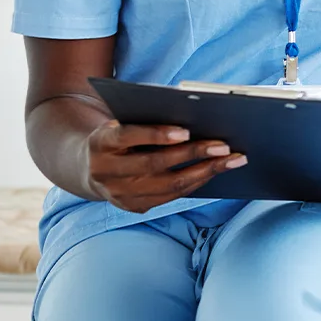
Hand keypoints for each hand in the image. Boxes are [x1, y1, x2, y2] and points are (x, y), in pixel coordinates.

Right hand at [85, 120, 246, 212]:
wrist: (88, 166)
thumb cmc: (118, 135)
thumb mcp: (122, 121)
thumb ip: (147, 118)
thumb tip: (195, 113)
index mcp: (101, 143)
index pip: (129, 136)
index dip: (157, 134)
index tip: (185, 131)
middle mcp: (106, 172)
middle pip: (155, 164)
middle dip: (193, 154)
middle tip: (224, 145)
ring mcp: (119, 194)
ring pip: (168, 186)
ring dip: (205, 172)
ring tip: (232, 160)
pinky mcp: (133, 207)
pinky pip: (170, 197)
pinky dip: (196, 183)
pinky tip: (215, 171)